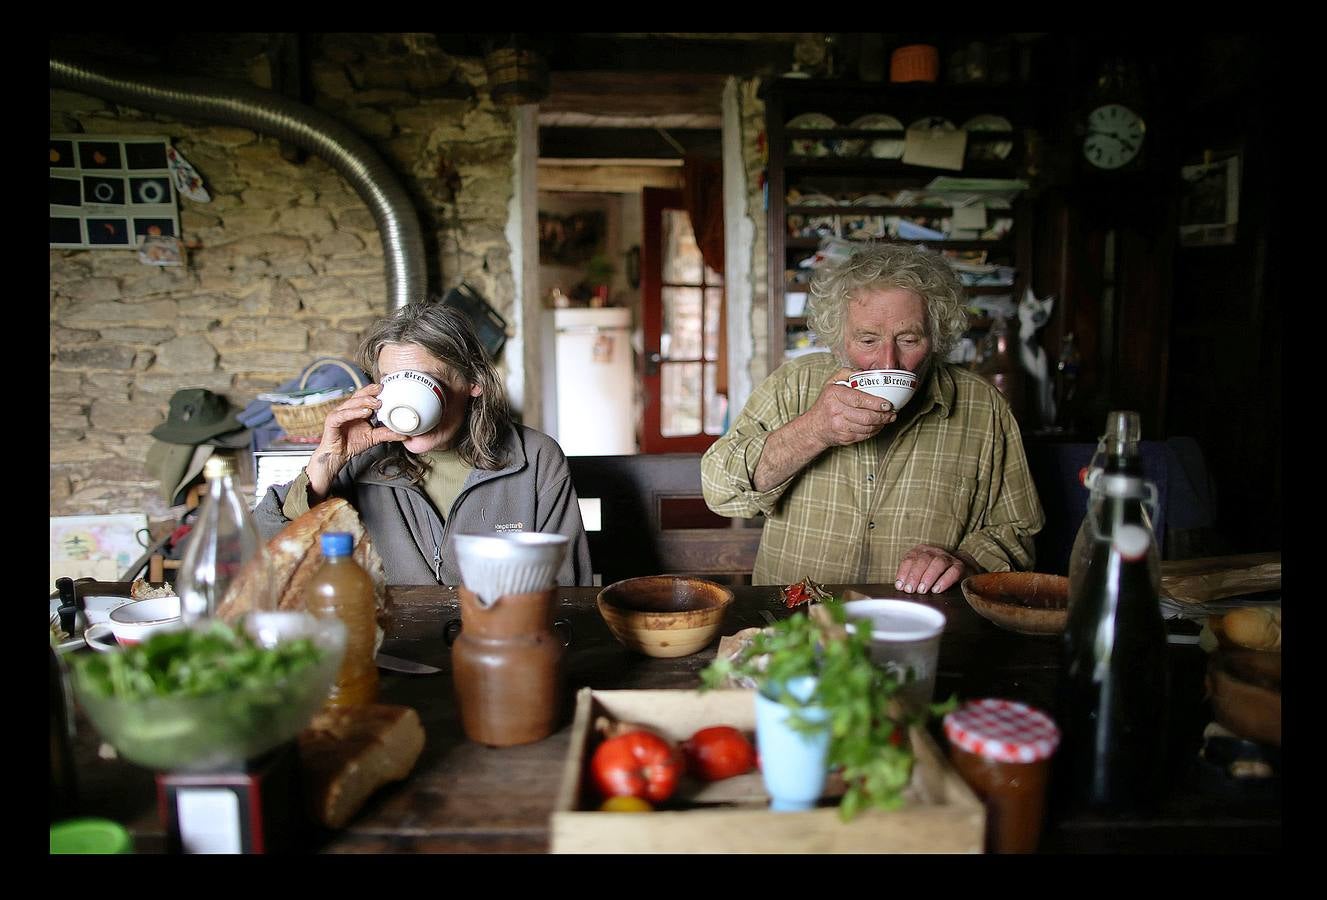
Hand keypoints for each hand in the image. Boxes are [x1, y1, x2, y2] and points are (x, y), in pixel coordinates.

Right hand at [306, 383, 405, 497]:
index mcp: (356, 410)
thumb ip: (387, 434)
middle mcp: (347, 409)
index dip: (373, 390)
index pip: (365, 395)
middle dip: (370, 392)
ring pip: (351, 403)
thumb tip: (405, 435)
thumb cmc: (352, 444)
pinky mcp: (332, 421)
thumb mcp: (373, 437)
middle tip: (382, 392)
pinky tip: (364, 413)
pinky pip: (343, 414)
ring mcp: (339, 413)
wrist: (338, 456)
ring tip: (376, 404)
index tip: (386, 387)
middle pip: (358, 395)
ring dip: (364, 402)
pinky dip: (354, 412)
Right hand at [805, 368, 898, 448]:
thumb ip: (846, 373)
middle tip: (892, 413)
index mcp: (834, 395)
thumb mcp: (831, 383)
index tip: (887, 404)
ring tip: (888, 419)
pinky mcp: (844, 438)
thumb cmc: (825, 403)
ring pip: (867, 427)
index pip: (858, 399)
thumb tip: (863, 372)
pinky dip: (874, 431)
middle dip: (883, 416)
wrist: (814, 427)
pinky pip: (865, 435)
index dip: (875, 403)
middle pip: (866, 416)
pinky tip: (878, 425)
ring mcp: (840, 426)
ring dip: (881, 424)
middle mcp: (836, 411)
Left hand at [894, 544, 975, 594]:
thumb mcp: (919, 572)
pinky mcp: (959, 566)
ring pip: (938, 563)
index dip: (903, 572)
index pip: (910, 558)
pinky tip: (936, 590)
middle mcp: (934, 552)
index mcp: (920, 551)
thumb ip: (910, 577)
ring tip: (922, 590)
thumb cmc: (932, 573)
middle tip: (910, 590)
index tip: (900, 586)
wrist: (957, 568)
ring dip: (928, 577)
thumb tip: (900, 587)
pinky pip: (953, 571)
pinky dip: (944, 581)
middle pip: (923, 560)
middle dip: (915, 576)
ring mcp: (948, 558)